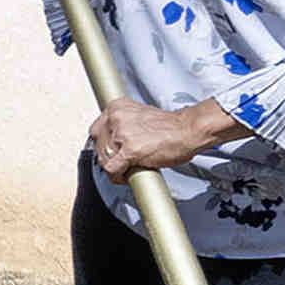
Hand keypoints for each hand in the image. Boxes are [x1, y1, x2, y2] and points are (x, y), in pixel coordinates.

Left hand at [86, 99, 234, 181]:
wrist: (188, 130)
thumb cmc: (169, 125)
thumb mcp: (138, 115)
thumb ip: (122, 124)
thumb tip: (111, 139)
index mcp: (116, 107)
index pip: (96, 130)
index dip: (103, 144)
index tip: (111, 151)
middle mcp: (116, 118)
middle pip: (98, 145)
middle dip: (107, 157)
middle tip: (120, 162)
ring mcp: (122, 134)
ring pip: (104, 158)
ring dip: (113, 168)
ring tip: (126, 169)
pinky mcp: (130, 150)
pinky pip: (112, 169)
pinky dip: (117, 177)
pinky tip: (125, 176)